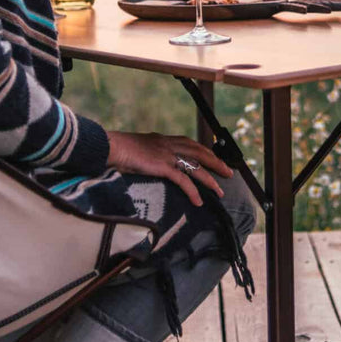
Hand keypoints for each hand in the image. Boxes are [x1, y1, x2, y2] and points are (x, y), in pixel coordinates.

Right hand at [105, 131, 233, 206]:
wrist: (111, 146)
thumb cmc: (118, 149)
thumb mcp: (138, 147)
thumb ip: (149, 152)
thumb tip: (150, 161)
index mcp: (163, 139)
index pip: (190, 143)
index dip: (204, 151)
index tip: (214, 158)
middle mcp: (169, 145)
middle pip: (200, 153)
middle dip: (216, 163)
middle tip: (228, 173)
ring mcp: (167, 155)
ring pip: (196, 167)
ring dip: (210, 180)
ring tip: (220, 192)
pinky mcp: (163, 166)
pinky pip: (183, 181)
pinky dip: (192, 192)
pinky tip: (198, 202)